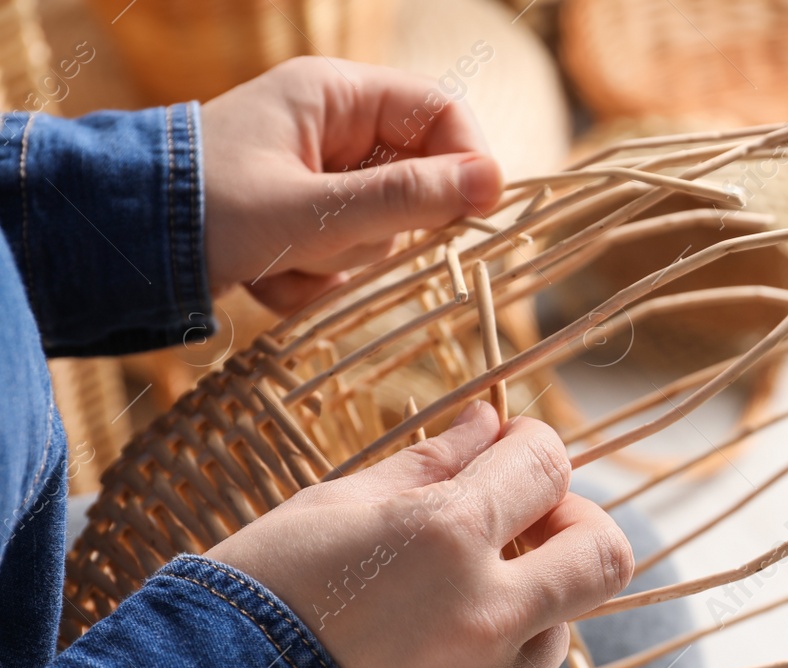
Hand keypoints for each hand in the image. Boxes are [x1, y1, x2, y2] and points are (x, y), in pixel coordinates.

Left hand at [200, 56, 504, 312]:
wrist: (119, 247)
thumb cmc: (208, 213)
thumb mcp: (314, 211)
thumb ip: (406, 199)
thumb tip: (493, 183)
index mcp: (335, 96)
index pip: (441, 114)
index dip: (466, 164)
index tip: (473, 217)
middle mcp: (332, 128)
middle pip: (415, 181)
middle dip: (379, 232)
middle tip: (333, 248)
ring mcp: (317, 176)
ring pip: (380, 229)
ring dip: (337, 262)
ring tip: (283, 265)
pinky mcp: (300, 219)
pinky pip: (343, 253)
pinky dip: (312, 278)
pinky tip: (267, 277)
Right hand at [206, 403, 634, 667]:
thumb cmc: (245, 608)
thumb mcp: (324, 511)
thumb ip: (423, 465)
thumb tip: (488, 426)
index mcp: (446, 536)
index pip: (548, 465)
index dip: (534, 451)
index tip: (513, 458)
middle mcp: (486, 616)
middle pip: (604, 556)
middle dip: (577, 530)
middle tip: (529, 532)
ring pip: (557, 635)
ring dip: (521, 615)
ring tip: (440, 622)